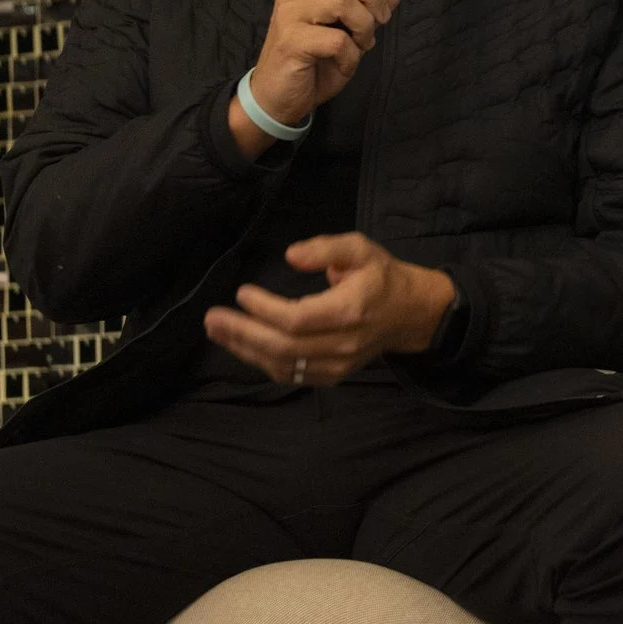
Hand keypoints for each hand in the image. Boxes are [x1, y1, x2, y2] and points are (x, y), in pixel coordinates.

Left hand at [202, 233, 456, 385]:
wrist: (410, 314)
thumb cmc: (382, 277)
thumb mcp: (360, 248)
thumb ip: (325, 248)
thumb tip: (290, 255)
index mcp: (350, 310)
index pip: (297, 319)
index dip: (264, 310)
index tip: (242, 293)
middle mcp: (343, 343)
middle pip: (283, 347)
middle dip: (242, 334)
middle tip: (212, 319)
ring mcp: (338, 365)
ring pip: (283, 366)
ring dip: (245, 350)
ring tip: (218, 332)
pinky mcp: (333, 375)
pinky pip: (291, 375)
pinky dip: (262, 362)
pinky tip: (242, 346)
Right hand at [229, 0, 402, 155]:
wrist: (277, 99)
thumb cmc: (313, 63)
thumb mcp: (350, 30)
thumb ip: (371, 5)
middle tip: (380, 20)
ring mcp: (290, 15)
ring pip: (341, 0)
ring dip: (364, 25)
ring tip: (361, 44)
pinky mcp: (291, 41)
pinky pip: (336, 39)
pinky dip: (351, 55)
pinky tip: (345, 64)